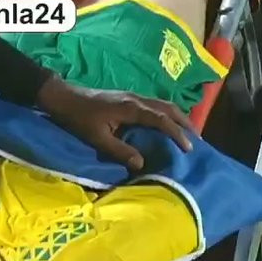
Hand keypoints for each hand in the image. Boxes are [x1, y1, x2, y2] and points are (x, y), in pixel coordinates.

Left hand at [36, 75, 197, 170]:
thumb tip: (141, 164)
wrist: (65, 97)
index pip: (161, 119)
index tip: (189, 148)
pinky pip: (155, 104)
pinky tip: (168, 124)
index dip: (177, 133)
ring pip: (163, 104)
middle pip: (168, 108)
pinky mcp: (129, 98)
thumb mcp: (97, 138)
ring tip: (188, 133)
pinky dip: (167, 114)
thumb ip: (119, 150)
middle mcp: (136, 99)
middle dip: (185, 123)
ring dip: (178, 117)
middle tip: (197, 140)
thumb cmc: (79, 118)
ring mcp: (133, 96)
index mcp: (131, 108)